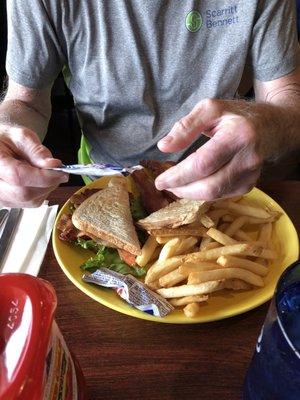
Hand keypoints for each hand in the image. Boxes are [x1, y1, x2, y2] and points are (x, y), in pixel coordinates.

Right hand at [0, 125, 68, 206]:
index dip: (44, 177)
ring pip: (30, 201)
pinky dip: (41, 191)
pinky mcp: (8, 202)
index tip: (62, 173)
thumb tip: (53, 165)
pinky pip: (30, 202)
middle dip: (48, 183)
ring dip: (46, 187)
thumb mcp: (20, 137)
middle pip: (25, 193)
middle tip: (56, 170)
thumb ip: (36, 150)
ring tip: (42, 171)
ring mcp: (0, 197)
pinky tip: (37, 179)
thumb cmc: (5, 142)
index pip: (19, 176)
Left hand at [154, 98, 271, 199]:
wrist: (271, 126)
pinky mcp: (250, 184)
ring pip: (215, 195)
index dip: (178, 176)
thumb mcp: (210, 109)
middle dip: (182, 190)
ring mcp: (251, 174)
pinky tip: (195, 184)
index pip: (202, 164)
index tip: (159, 181)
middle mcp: (248, 159)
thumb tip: (163, 147)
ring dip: (191, 193)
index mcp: (238, 135)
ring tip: (177, 184)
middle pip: (209, 187)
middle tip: (165, 185)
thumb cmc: (236, 115)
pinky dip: (203, 193)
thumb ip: (186, 126)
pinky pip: (221, 195)